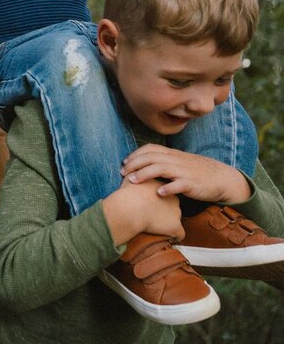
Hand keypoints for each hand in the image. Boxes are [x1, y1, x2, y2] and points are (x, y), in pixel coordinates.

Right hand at [103, 178, 184, 245]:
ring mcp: (176, 213)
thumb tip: (127, 172)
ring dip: (168, 223)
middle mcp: (173, 198)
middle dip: (165, 210)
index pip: (165, 193)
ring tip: (156, 226)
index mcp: (164, 187)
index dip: (157, 199)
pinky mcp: (175, 226)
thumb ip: (132, 173)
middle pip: (172, 205)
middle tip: (153, 215)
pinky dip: (174, 236)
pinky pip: (179, 234)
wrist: (131, 206)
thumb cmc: (128, 193)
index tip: (150, 204)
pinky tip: (168, 237)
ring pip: (175, 219)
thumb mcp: (130, 178)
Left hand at [121, 144, 251, 204]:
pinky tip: (159, 193)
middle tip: (122, 173)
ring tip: (133, 181)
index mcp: (172, 154)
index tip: (124, 164)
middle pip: (151, 157)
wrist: (221, 178)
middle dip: (135, 164)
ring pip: (162, 168)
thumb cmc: (196, 171)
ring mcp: (184, 171)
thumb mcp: (179, 163)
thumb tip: (143, 166)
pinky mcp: (192, 184)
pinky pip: (179, 184)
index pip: (150, 149)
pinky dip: (168, 188)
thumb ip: (164, 162)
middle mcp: (176, 160)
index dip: (135, 155)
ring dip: (145, 174)